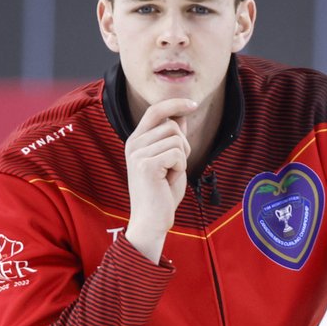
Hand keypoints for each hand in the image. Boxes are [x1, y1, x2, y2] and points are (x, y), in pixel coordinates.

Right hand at [123, 97, 197, 260]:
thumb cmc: (162, 195)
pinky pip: (177, 154)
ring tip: (170, 175)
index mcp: (136, 141)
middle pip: (172, 126)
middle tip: (175, 167)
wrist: (151, 221)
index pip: (155, 111)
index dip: (175, 103)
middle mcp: (133, 144)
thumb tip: (181, 117)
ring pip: (176, 139)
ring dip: (182, 158)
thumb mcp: (170, 162)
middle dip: (183, 145)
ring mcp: (137, 153)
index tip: (193, 104)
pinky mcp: (146, 165)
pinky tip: (169, 181)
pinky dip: (180, 168)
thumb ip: (172, 140)